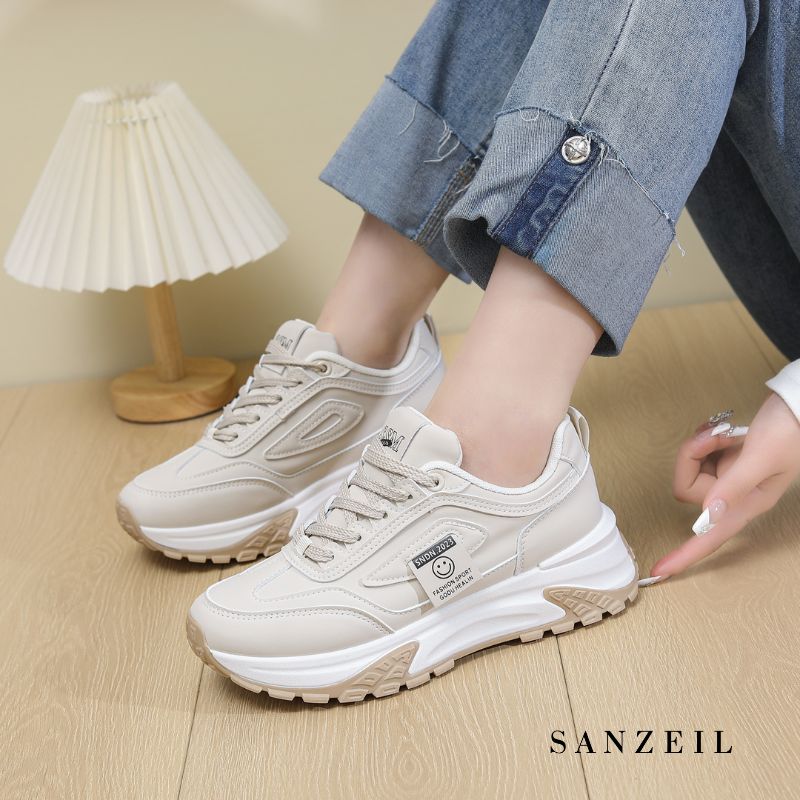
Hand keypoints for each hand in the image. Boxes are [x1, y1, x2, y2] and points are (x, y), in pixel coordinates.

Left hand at [652, 393, 799, 578]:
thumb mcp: (762, 458)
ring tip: (724, 432)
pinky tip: (721, 431)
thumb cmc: (791, 432)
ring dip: (700, 445)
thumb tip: (709, 515)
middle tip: (717, 436)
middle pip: (688, 489)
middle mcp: (734, 495)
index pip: (710, 537)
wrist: (798, 405)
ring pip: (689, 468)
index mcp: (747, 504)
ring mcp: (727, 477)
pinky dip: (704, 440)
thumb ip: (734, 485)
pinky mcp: (724, 461)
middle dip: (693, 457)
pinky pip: (697, 455)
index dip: (684, 555)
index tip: (658, 570)